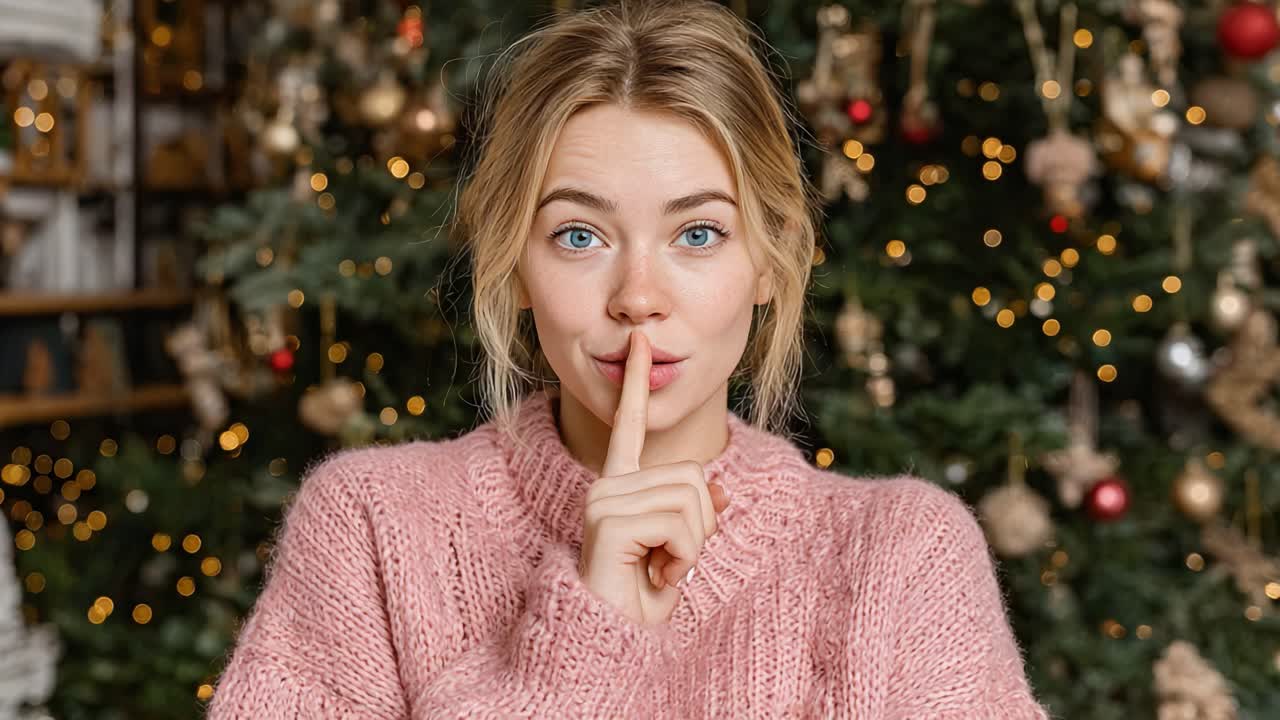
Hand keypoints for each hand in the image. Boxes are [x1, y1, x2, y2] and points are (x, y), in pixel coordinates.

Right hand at [577, 329, 730, 624]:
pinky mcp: (610, 520)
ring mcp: (605, 500)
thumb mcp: (679, 550)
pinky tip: (653, 574)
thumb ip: (697, 516)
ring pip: (693, 501)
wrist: (609, 640)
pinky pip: (681, 524)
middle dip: (700, 527)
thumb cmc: (637, 598)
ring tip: (658, 568)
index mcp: (620, 487)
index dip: (638, 385)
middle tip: (668, 559)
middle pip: (694, 477)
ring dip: (692, 546)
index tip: (641, 344)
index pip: (632, 427)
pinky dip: (682, 557)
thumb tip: (722, 490)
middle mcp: (608, 486)